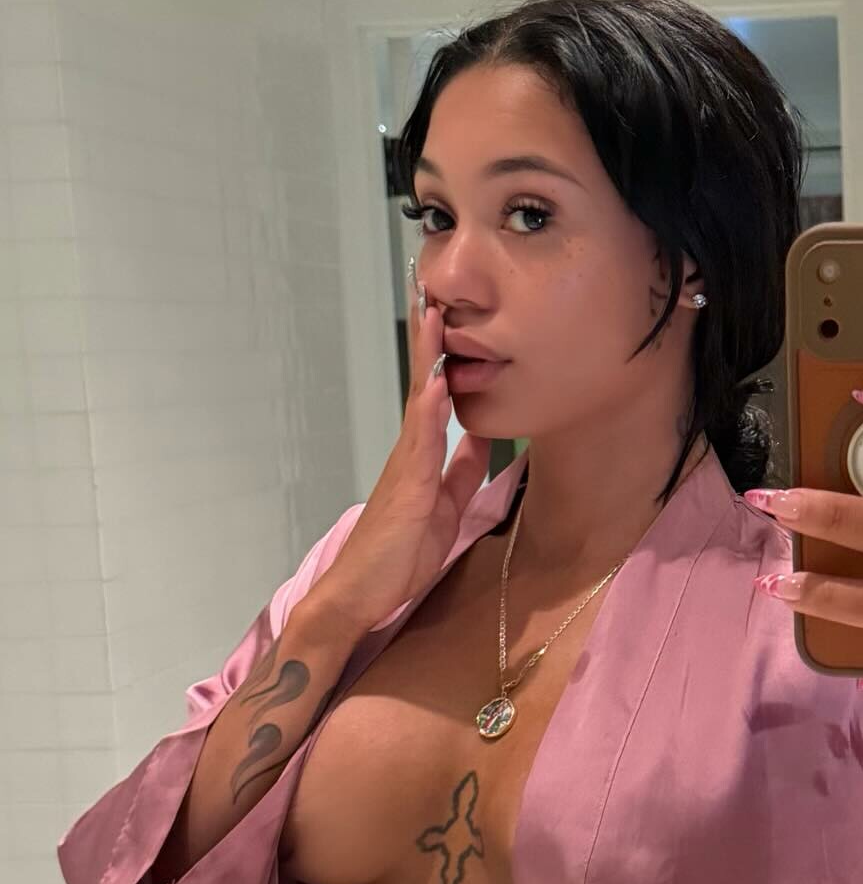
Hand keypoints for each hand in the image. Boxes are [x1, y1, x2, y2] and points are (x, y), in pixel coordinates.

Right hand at [310, 262, 491, 634]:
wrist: (361, 595)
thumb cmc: (399, 557)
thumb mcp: (446, 507)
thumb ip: (461, 473)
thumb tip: (480, 440)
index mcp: (423, 457)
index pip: (436, 396)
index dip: (444, 358)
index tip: (452, 316)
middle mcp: (410, 453)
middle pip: (422, 385)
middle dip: (429, 340)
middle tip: (433, 287)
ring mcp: (405, 466)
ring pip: (418, 402)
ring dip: (427, 359)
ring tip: (434, 314)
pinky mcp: (405, 488)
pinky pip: (419, 443)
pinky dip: (428, 410)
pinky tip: (437, 382)